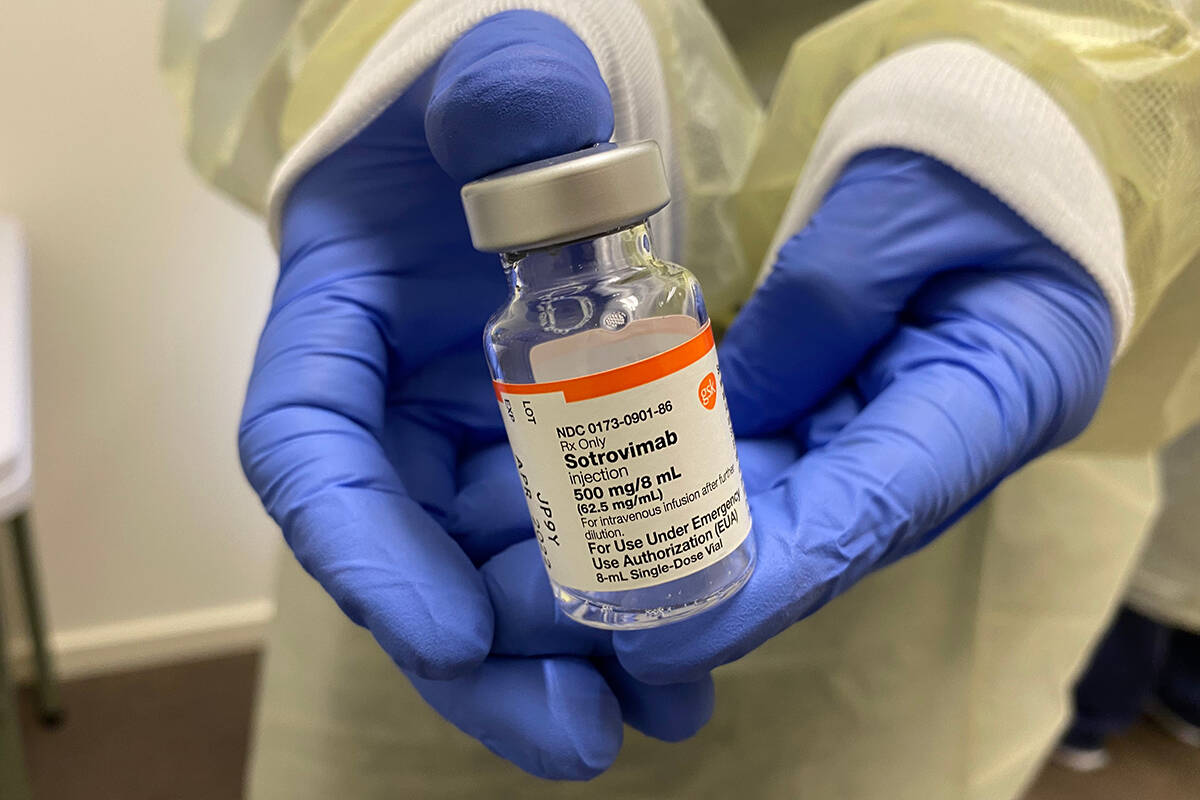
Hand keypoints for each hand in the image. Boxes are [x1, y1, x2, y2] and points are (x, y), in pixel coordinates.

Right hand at [239, 10, 708, 778]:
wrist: (536, 145)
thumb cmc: (497, 113)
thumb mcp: (498, 86)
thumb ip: (506, 101)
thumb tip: (531, 123)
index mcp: (336, 327)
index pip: (313, 454)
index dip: (365, 554)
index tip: (447, 634)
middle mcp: (390, 410)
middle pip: (407, 558)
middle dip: (483, 659)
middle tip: (577, 733)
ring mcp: (464, 445)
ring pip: (488, 579)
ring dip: (562, 662)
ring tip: (656, 718)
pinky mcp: (538, 460)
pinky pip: (563, 551)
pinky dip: (613, 614)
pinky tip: (683, 672)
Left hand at [611, 149, 1113, 682]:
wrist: (1002, 155)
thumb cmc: (974, 164)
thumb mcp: (894, 209)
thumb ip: (813, 311)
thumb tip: (715, 416)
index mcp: (995, 398)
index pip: (867, 517)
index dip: (765, 586)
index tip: (669, 635)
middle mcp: (939, 447)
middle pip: (814, 532)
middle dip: (704, 573)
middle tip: (591, 597)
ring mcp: (890, 436)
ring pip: (786, 503)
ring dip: (690, 528)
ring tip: (587, 547)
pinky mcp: (848, 414)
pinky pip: (775, 456)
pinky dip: (704, 471)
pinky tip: (625, 479)